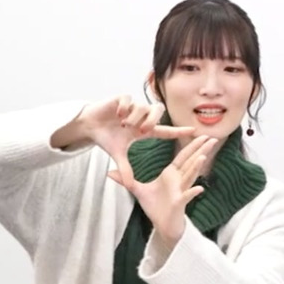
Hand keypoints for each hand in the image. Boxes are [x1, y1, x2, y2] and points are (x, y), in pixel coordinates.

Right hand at [54, 96, 194, 187]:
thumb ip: (125, 168)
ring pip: (142, 107)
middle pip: (157, 111)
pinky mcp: (120, 99)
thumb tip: (129, 185)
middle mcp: (141, 116)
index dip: (179, 131)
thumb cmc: (107, 138)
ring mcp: (131, 107)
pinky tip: (118, 114)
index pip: (165, 130)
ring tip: (123, 125)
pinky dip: (124, 106)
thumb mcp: (117, 154)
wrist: (89, 126)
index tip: (194, 131)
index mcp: (144, 129)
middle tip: (142, 130)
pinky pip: (128, 99)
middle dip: (152, 120)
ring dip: (134, 117)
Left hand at [108, 135, 218, 248]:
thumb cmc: (155, 207)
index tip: (198, 134)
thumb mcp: (138, 190)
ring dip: (196, 167)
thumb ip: (126, 179)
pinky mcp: (179, 203)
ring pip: (190, 176)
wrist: (162, 226)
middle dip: (200, 150)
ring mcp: (181, 191)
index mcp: (172, 175)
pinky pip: (186, 197)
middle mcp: (179, 181)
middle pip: (191, 162)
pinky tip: (199, 189)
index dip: (190, 145)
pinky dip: (192, 193)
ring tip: (203, 156)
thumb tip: (110, 172)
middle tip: (211, 137)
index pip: (182, 157)